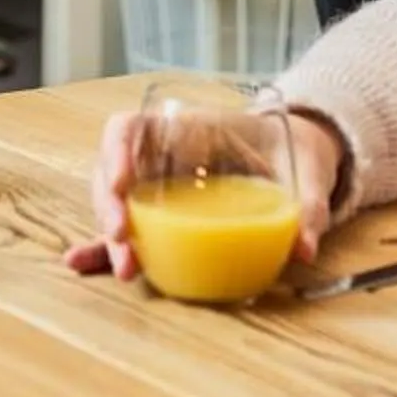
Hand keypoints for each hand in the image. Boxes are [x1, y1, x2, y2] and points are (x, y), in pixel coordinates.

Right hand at [63, 108, 340, 282]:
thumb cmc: (297, 151)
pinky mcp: (166, 216)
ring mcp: (161, 187)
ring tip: (125, 269)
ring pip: (116, 205)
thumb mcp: (308, 169)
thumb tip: (304, 248)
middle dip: (109, 206)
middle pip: (114, 171)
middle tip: (122, 239)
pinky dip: (107, 249)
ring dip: (110, 236)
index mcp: (190, 128)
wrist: (302, 159)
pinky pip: (130, 231)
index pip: (131, 127)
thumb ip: (309, 205)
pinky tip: (87, 268)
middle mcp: (164, 156)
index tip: (121, 183)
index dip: (116, 151)